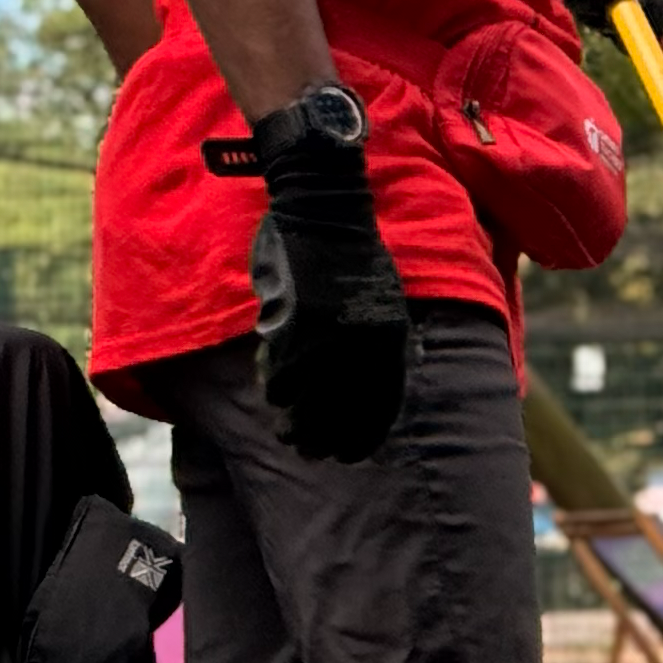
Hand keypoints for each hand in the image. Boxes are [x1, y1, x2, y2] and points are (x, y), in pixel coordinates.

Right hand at [248, 108, 406, 462]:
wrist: (325, 209)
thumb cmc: (352, 255)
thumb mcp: (382, 302)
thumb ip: (377, 343)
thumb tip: (364, 384)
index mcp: (389, 339)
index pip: (380, 405)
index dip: (363, 435)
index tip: (351, 453)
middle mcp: (360, 346)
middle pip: (342, 414)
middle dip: (326, 438)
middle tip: (313, 451)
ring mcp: (324, 339)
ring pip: (305, 403)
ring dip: (295, 422)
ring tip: (290, 435)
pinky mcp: (290, 327)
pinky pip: (279, 376)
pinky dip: (274, 388)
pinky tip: (273, 395)